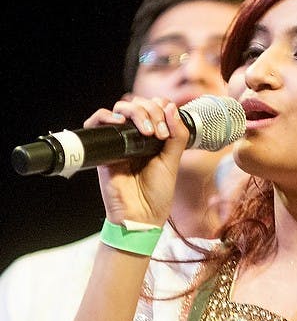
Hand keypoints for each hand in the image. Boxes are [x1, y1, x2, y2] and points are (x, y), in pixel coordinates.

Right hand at [85, 96, 188, 225]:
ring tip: (147, 131)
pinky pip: (95, 124)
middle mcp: (135, 136)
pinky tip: (120, 123)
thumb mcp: (173, 161)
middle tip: (159, 133)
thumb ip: (177, 135)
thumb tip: (171, 107)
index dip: (162, 108)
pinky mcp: (103, 150)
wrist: (141, 215)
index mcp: (153, 137)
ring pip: (120, 109)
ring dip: (135, 112)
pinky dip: (105, 116)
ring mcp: (118, 142)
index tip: (168, 129)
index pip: (154, 107)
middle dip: (151, 111)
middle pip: (137, 104)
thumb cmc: (157, 192)